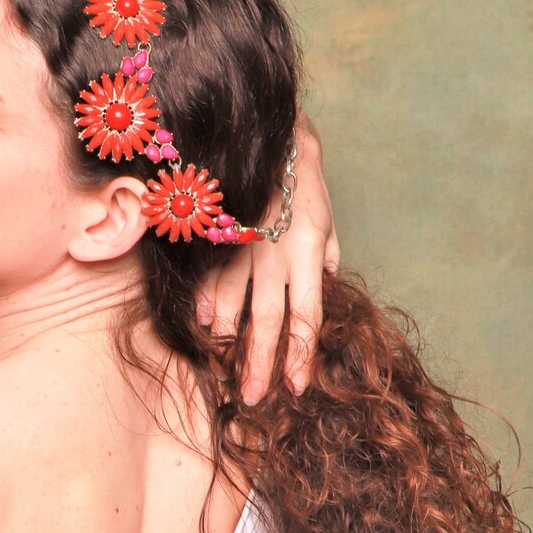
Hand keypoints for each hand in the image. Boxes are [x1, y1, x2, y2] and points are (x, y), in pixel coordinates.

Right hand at [196, 110, 340, 401]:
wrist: (272, 134)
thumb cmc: (303, 179)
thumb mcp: (325, 218)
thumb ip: (325, 258)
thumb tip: (324, 287)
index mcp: (308, 252)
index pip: (307, 315)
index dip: (301, 355)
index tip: (296, 386)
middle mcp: (276, 255)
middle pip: (268, 320)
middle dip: (261, 364)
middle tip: (253, 398)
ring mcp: (244, 245)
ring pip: (232, 304)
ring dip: (229, 343)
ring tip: (227, 372)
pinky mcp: (221, 235)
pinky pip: (210, 278)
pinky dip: (207, 306)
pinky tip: (207, 329)